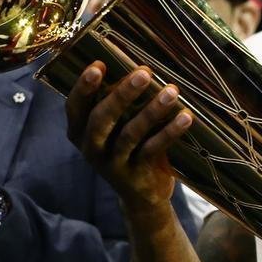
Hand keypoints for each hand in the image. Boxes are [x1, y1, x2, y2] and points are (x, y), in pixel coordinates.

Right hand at [66, 61, 192, 220]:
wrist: (142, 197)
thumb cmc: (128, 148)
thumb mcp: (116, 127)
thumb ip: (118, 103)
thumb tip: (139, 64)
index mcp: (80, 132)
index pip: (75, 106)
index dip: (84, 86)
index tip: (99, 65)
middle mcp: (91, 148)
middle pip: (102, 118)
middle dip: (122, 94)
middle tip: (144, 72)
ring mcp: (112, 163)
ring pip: (130, 134)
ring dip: (152, 110)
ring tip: (172, 91)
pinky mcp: (136, 175)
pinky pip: (153, 149)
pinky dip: (170, 132)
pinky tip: (186, 116)